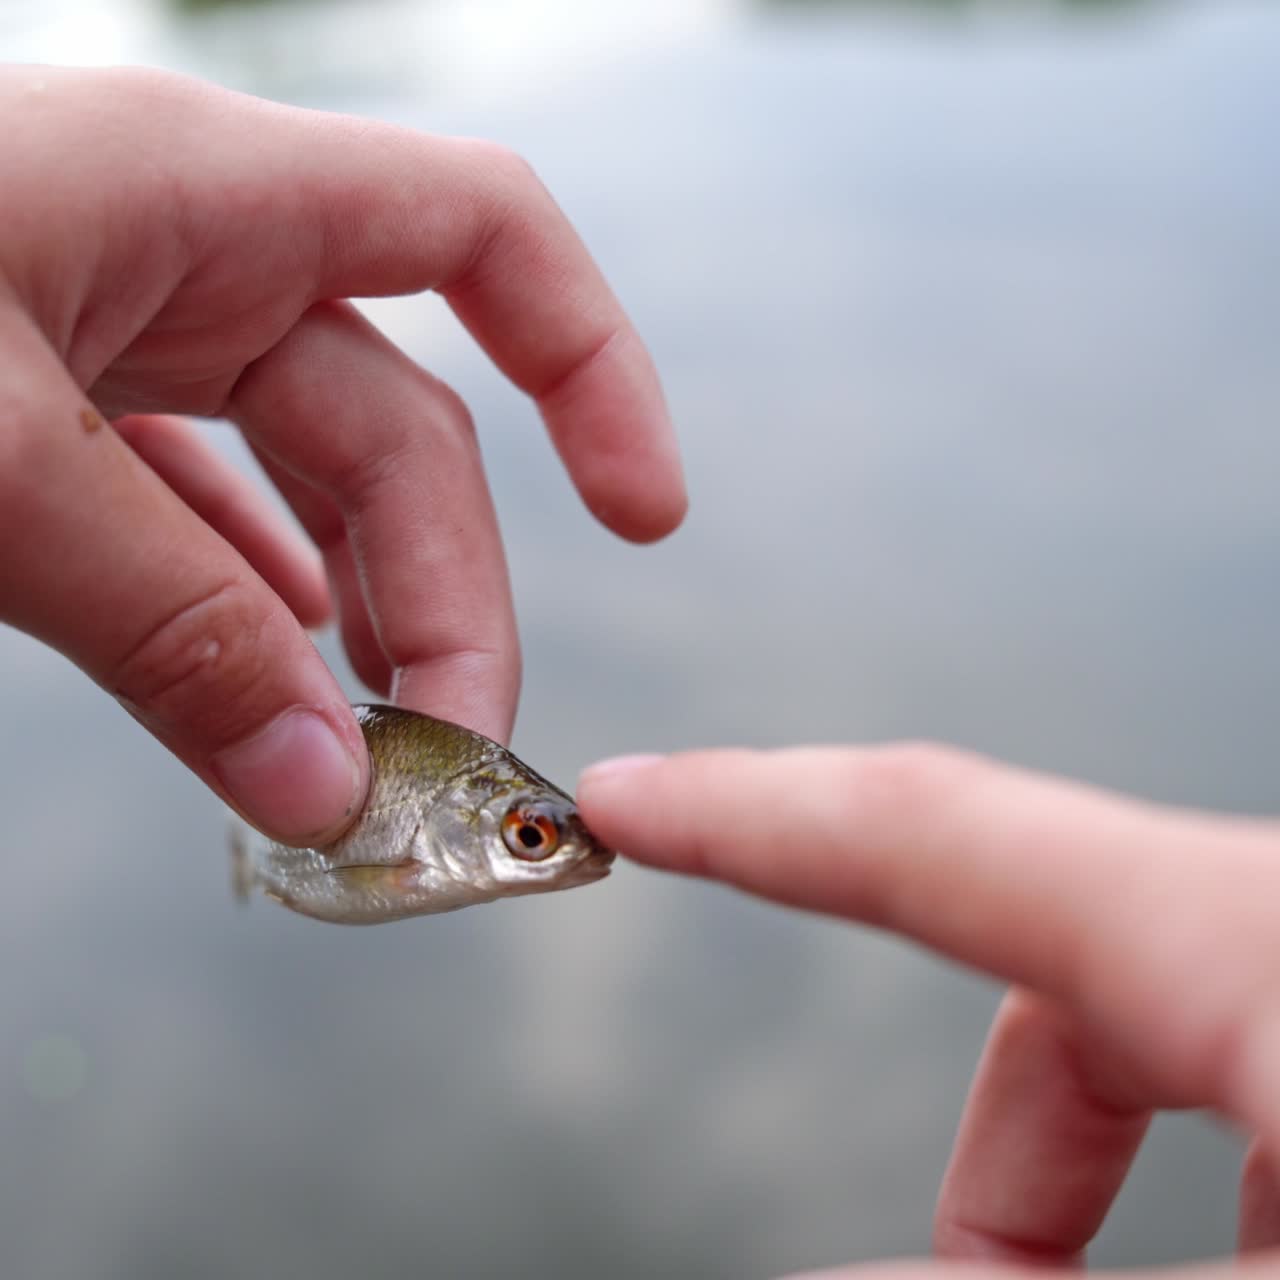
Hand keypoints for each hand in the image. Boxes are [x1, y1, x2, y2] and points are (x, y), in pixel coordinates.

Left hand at [0, 65, 682, 845]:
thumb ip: (166, 620)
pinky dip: (251, 612)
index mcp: (208, 194)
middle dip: (446, 599)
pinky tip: (272, 692)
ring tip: (374, 756)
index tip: (644, 517)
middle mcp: (188, 255)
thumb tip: (324, 786)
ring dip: (356, 626)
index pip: (487, 239)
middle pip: (399, 433)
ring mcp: (122, 339)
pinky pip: (203, 519)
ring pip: (307, 493)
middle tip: (442, 763)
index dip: (595, 363)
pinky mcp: (55, 420)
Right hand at [579, 745, 1279, 1278]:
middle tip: (935, 1277)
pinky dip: (1204, 1214)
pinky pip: (1262, 1096)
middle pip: (1057, 976)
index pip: (928, 828)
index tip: (630, 798)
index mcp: (1261, 936)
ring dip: (1082, 1206)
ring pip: (1166, 1049)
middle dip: (986, 1157)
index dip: (746, 811)